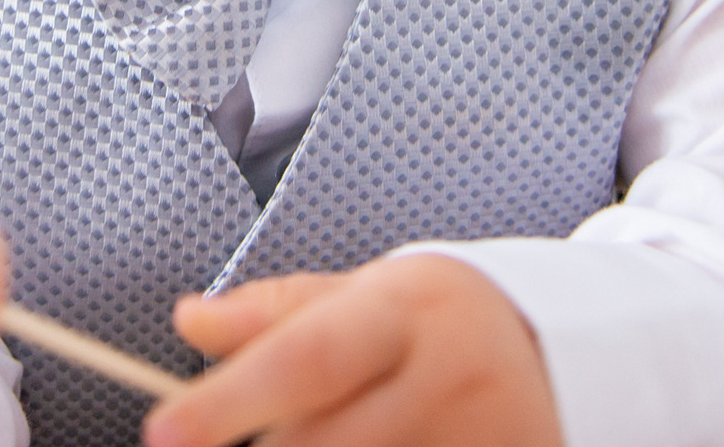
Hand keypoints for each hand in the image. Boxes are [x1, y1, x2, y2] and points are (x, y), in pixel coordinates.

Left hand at [145, 256, 563, 446]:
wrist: (560, 356)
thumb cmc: (437, 322)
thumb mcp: (363, 292)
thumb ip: (272, 312)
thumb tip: (188, 321)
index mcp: (407, 310)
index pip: (306, 358)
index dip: (229, 401)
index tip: (162, 433)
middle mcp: (448, 380)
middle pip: (312, 445)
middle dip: (276, 444)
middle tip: (299, 419)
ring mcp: (476, 444)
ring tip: (357, 425)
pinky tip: (386, 443)